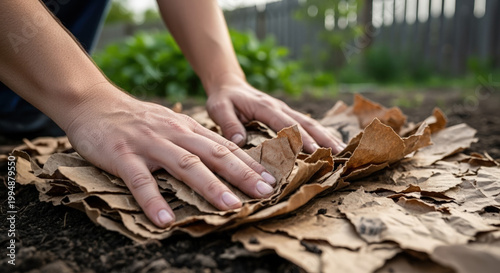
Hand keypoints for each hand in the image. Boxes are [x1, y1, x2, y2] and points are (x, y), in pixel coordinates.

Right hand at [63, 84, 276, 227]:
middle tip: (265, 192)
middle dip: (242, 174)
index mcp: (187, 128)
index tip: (271, 180)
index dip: (249, 164)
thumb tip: (223, 158)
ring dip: (210, 187)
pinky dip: (153, 201)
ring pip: (185, 165)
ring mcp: (149, 144)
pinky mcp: (123, 156)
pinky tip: (165, 221)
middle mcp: (174, 134)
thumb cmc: (137, 120)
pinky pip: (140, 181)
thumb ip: (194, 139)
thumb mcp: (171, 124)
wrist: (94, 103)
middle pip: (214, 154)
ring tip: (230, 207)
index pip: (224, 147)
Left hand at [205, 78, 346, 153]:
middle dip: (323, 138)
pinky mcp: (286, 115)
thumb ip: (228, 124)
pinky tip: (332, 145)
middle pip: (306, 123)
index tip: (314, 151)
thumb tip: (239, 142)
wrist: (228, 84)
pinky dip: (321, 134)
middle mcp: (279, 108)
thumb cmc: (224, 99)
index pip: (286, 124)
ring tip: (342, 152)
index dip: (300, 138)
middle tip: (339, 155)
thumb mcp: (219, 109)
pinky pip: (307, 125)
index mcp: (265, 107)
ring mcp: (285, 111)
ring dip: (327, 136)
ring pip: (311, 123)